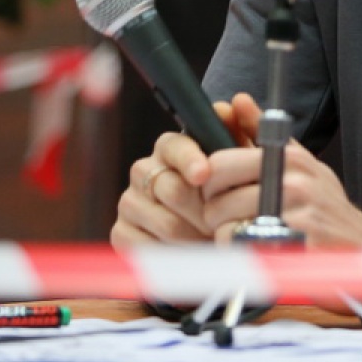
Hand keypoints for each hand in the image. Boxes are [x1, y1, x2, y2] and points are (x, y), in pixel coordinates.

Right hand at [109, 94, 260, 247]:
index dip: (190, 159)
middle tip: (225, 224)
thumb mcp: (239, 163)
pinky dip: (176, 256)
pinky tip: (191, 257)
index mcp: (170, 148)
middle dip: (205, 211)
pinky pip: (148, 247)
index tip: (204, 174)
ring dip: (197, 237)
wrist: (206, 239)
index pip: (174, 145)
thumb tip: (232, 104)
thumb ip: (240, 131)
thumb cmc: (225, 195)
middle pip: (173, 189)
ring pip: (166, 222)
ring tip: (216, 243)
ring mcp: (130, 202)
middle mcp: (144, 170)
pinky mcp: (121, 232)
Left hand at [201, 141, 361, 247]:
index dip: (209, 181)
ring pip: (226, 226)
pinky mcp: (295, 250)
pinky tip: (253, 250)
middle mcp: (293, 184)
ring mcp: (295, 219)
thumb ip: (262, 132)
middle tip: (222, 218)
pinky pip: (245, 251)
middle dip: (212, 210)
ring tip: (240, 235)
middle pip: (218, 197)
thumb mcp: (298, 162)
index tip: (215, 192)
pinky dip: (241, 254)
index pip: (220, 164)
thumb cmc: (322, 202)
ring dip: (225, 235)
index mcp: (288, 159)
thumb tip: (237, 100)